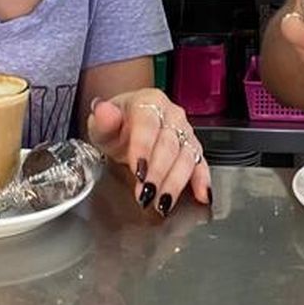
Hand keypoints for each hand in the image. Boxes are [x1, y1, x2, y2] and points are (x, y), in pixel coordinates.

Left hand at [87, 89, 210, 214]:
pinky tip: (202, 196)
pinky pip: (200, 163)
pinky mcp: (192, 148)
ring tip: (163, 202)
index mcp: (148, 102)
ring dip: (176, 182)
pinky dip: (202, 180)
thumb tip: (103, 111)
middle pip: (169, 143)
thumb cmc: (116, 126)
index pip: (147, 124)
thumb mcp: (101, 124)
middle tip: (146, 194)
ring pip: (186, 156)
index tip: (137, 170)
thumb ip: (102, 120)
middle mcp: (171, 114)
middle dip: (158, 172)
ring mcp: (185, 131)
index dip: (143, 148)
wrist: (127, 126)